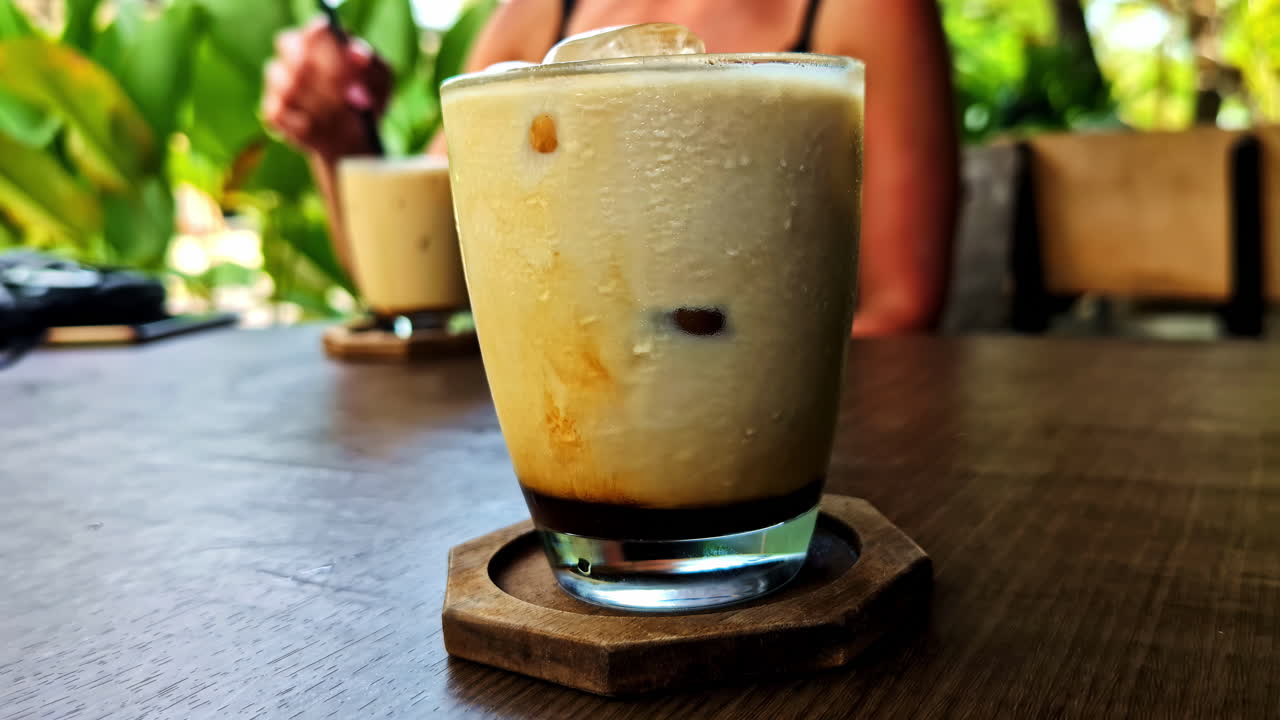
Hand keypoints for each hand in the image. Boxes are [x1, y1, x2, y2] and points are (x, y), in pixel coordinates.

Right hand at [263, 19, 392, 159]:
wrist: (355, 141)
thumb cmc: (367, 102)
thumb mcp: (380, 83)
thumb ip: (373, 65)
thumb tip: (359, 54)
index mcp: (321, 39)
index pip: (316, 31)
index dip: (328, 47)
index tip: (346, 67)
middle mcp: (293, 53)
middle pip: (290, 48)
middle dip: (321, 74)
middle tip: (345, 95)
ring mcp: (278, 81)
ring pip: (288, 83)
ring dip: (318, 103)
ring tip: (341, 116)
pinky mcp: (272, 109)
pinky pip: (282, 111)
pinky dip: (305, 122)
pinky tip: (321, 128)